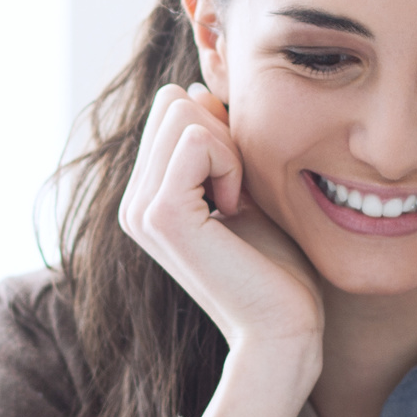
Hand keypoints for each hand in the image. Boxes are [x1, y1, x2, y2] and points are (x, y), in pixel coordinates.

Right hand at [117, 81, 323, 416]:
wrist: (283, 327)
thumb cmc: (276, 265)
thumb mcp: (243, 187)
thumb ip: (216, 143)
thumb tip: (196, 89)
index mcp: (146, 196)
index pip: (172, 108)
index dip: (219, 129)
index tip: (239, 185)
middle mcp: (133, 201)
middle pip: (173, 102)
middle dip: (222, 133)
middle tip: (241, 192)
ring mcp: (140, 208)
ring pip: (183, 113)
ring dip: (229, 149)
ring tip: (237, 203)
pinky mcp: (161, 214)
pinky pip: (198, 139)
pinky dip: (230, 162)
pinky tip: (235, 207)